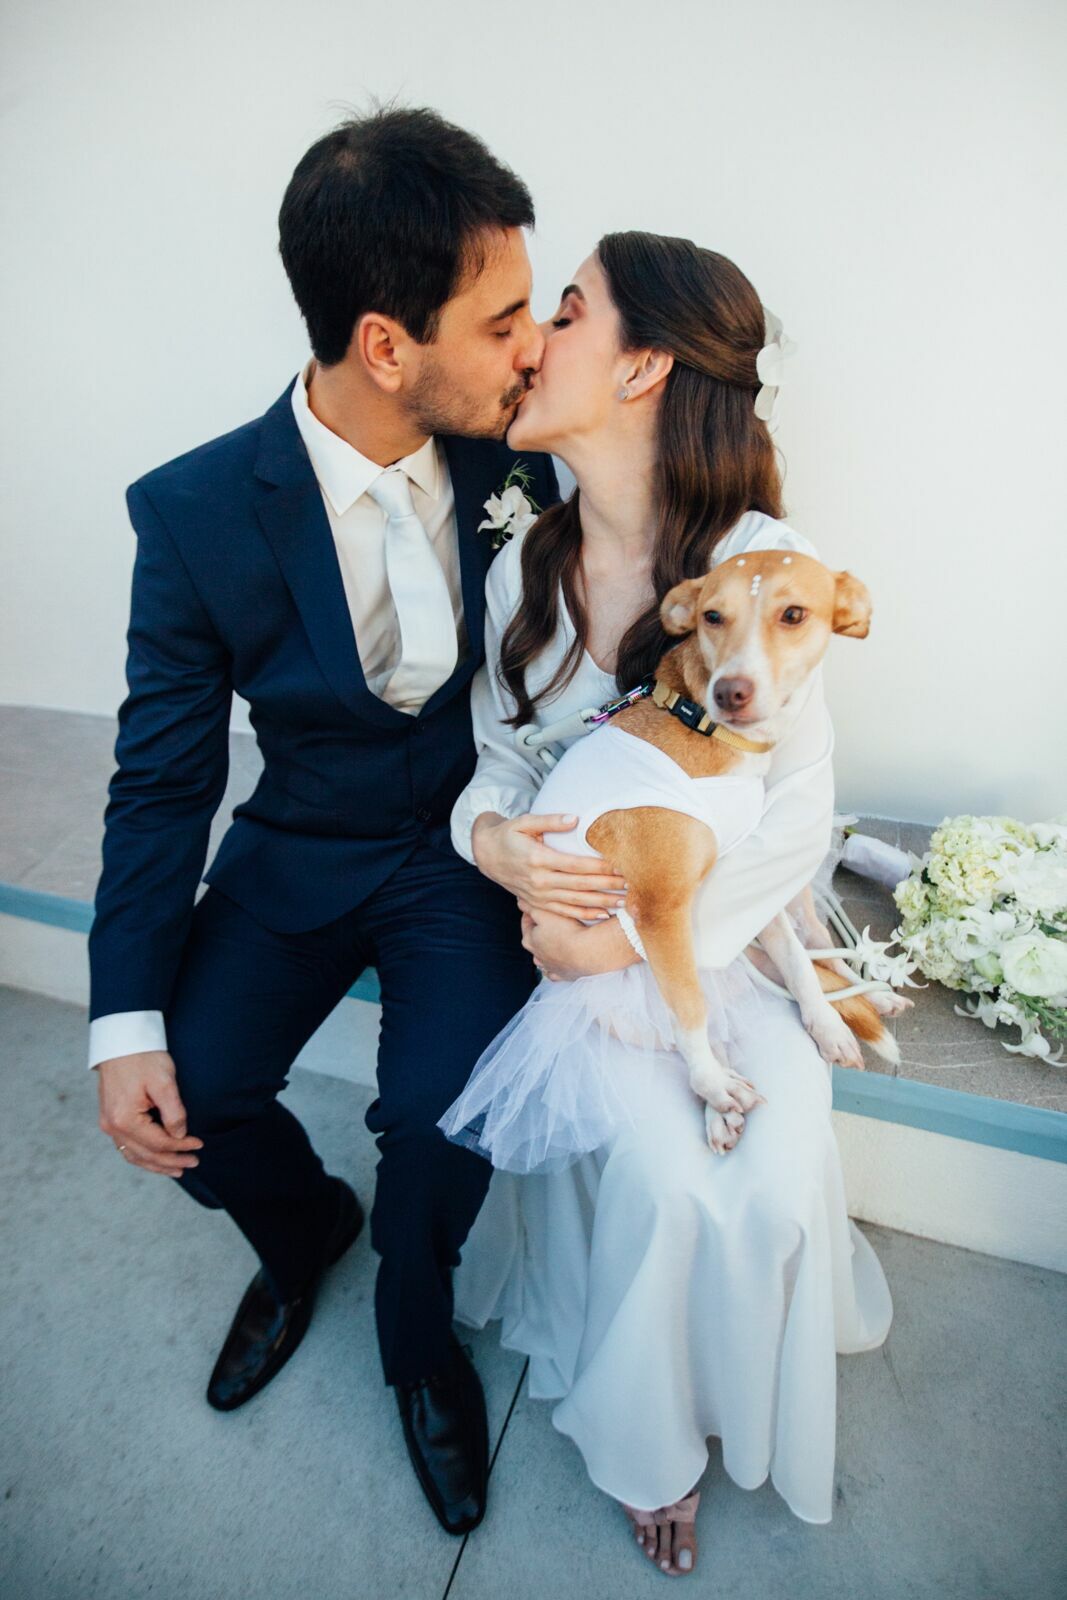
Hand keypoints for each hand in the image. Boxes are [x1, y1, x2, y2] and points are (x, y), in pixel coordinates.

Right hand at [96, 1051, 203, 1176]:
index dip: (181, 1147)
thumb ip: (173, 1112)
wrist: (121, 1041)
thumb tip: (180, 1136)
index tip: (200, 1144)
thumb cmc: (143, 1057)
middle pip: (146, 1154)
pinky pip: (126, 1146)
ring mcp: (108, 1124)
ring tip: (177, 1170)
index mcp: (125, 1119)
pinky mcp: (109, 1119)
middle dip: (171, 1161)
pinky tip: (155, 1159)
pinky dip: (142, 1156)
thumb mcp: (164, 1082)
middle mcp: (112, 1126)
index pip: (159, 1143)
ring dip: (156, 1165)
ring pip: (134, 1155)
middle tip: (194, 1163)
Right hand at [472, 811, 626, 919]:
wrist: (488, 856)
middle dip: (608, 886)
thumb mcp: (524, 822)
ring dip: (602, 902)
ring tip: (625, 902)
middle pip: (581, 885)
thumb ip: (550, 820)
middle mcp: (540, 881)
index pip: (576, 865)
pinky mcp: (539, 904)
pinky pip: (565, 912)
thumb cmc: (509, 835)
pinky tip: (603, 914)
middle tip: (633, 885)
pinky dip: (585, 915)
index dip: (599, 867)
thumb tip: (575, 819)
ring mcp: (539, 895)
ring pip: (576, 902)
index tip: (621, 866)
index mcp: (538, 859)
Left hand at [521, 909, 580, 980]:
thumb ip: (530, 908)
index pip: (526, 923)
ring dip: (544, 951)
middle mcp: (536, 956)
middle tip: (545, 922)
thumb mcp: (545, 913)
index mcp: (530, 940)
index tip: (535, 906)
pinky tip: (555, 964)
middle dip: (537, 931)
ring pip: (541, 959)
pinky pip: (553, 972)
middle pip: (532, 941)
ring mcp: (549, 967)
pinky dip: (553, 968)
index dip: (530, 913)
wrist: (586, 953)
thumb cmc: (565, 931)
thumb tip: (520, 902)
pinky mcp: (562, 975)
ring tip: (551, 943)